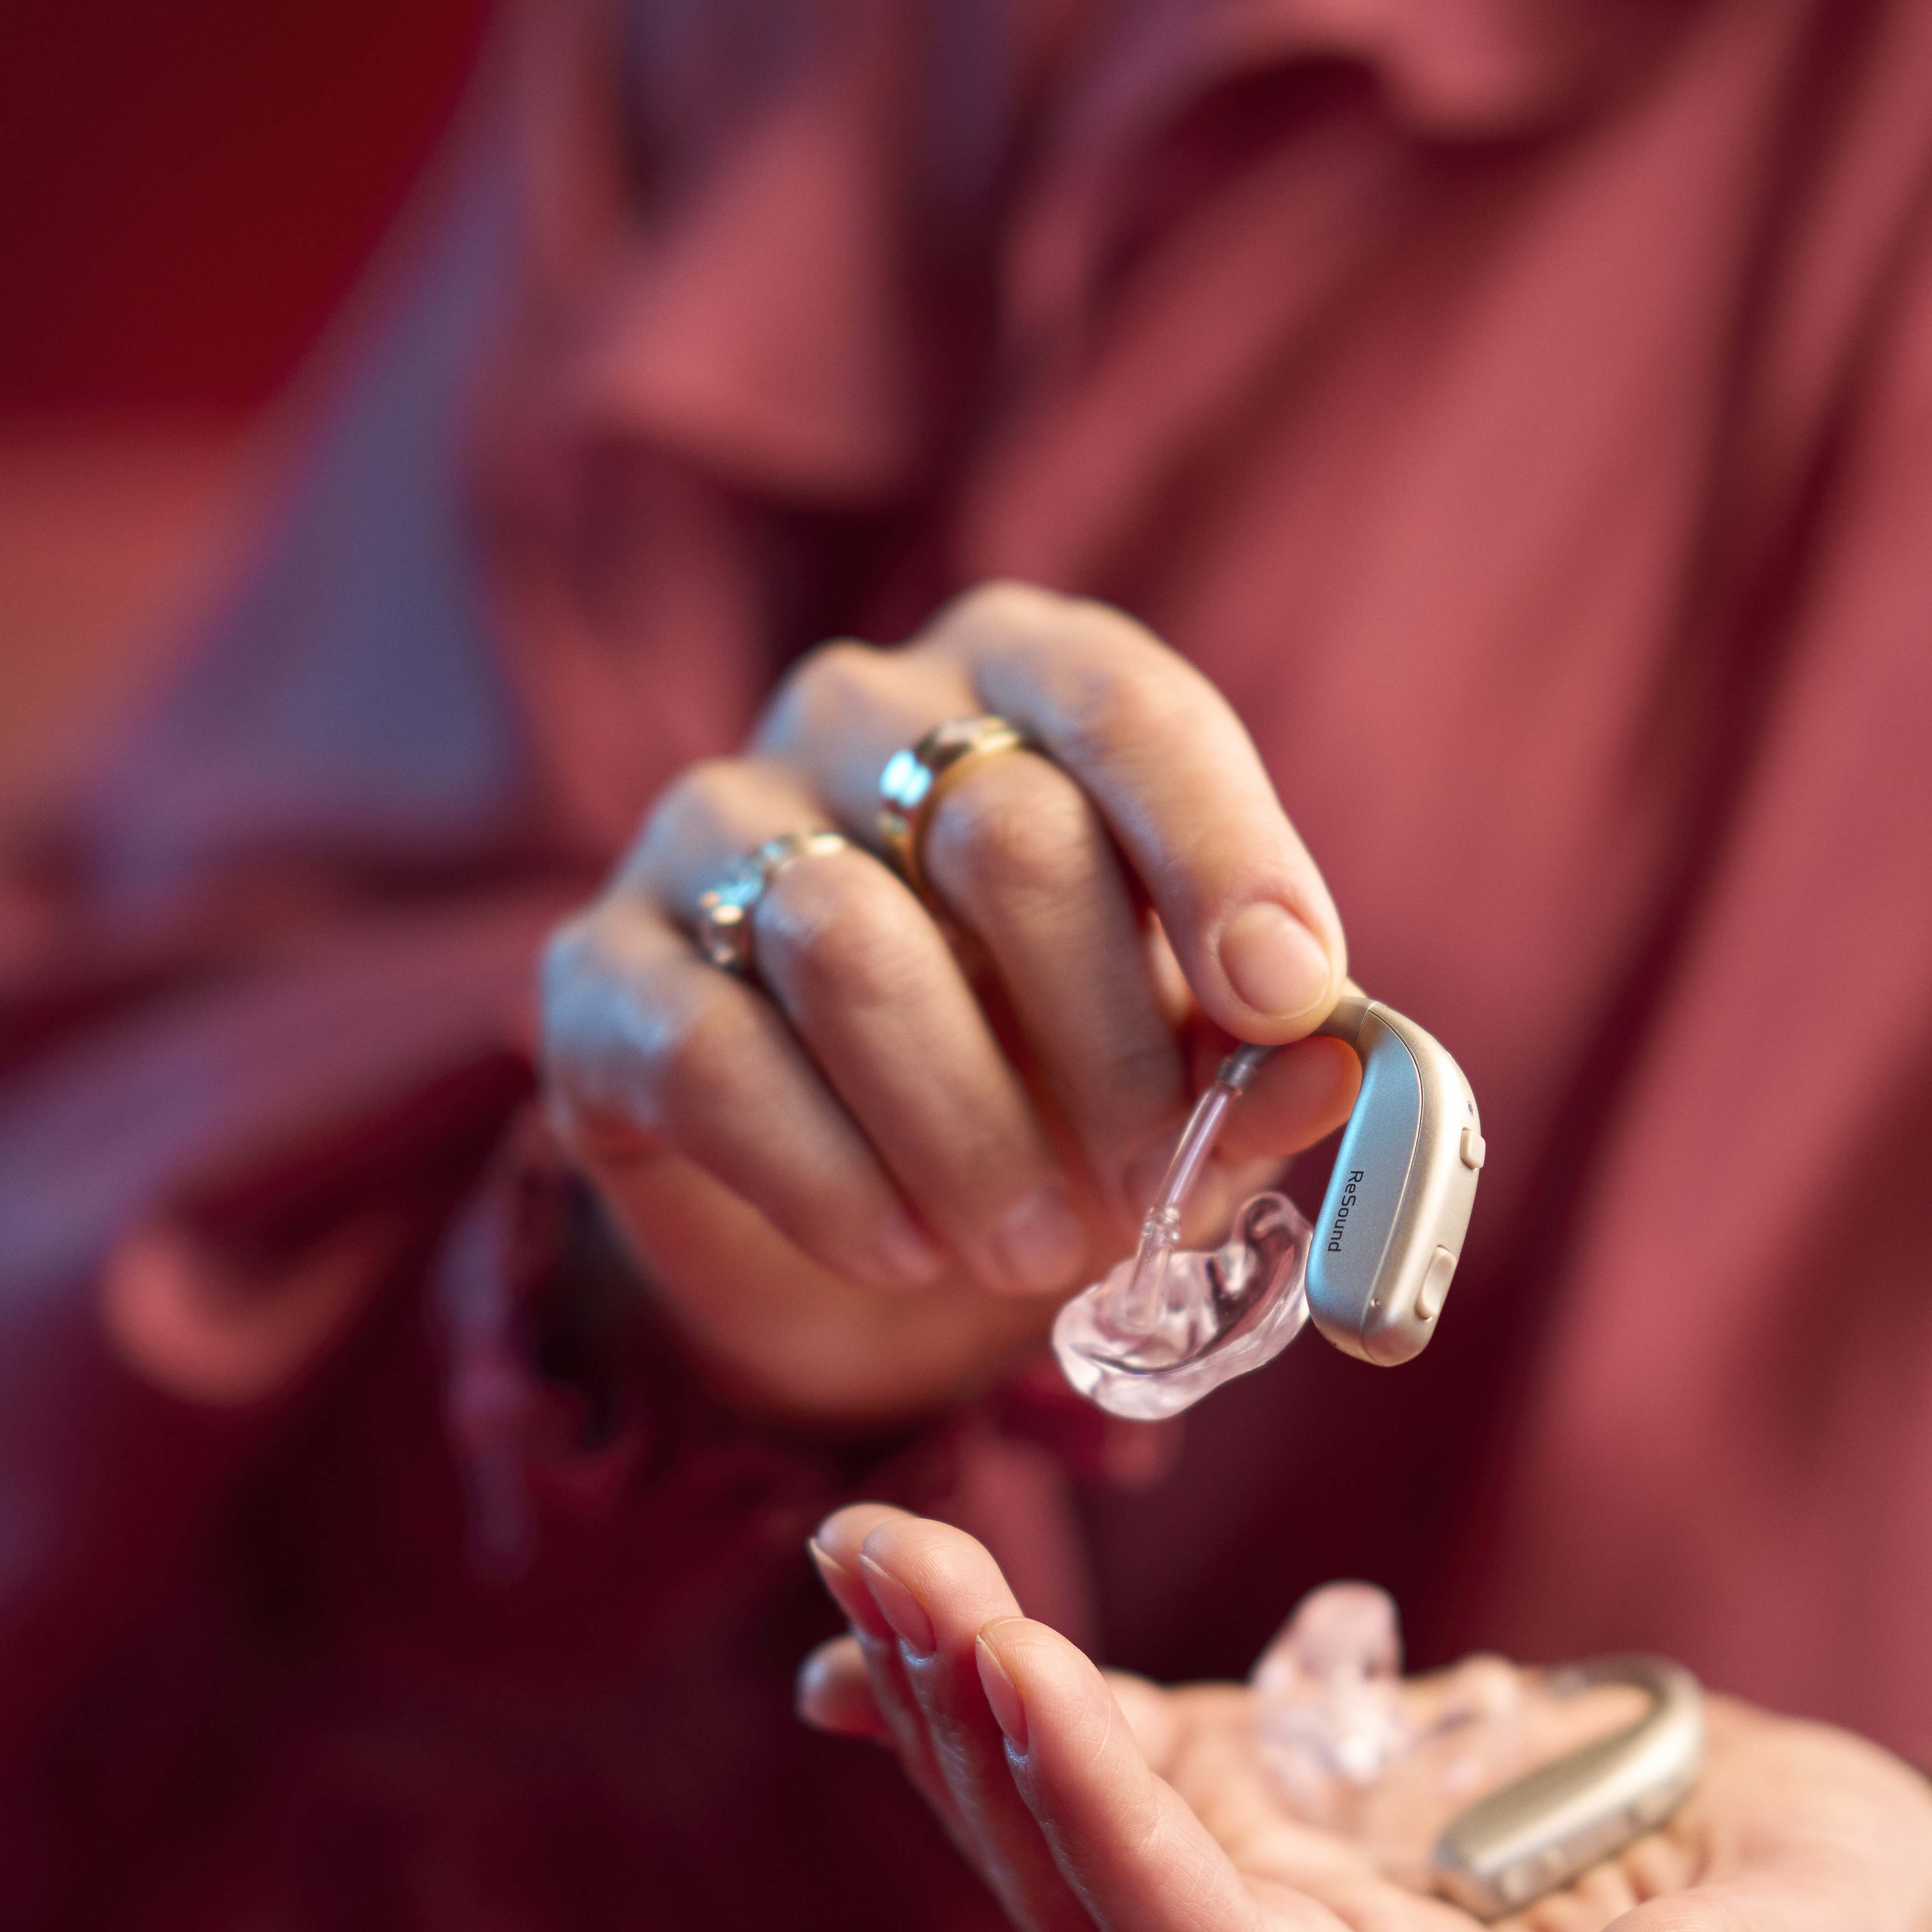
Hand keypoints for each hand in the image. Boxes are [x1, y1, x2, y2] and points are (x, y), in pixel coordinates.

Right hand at [534, 583, 1361, 1425]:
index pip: (1128, 708)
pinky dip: (833, 1180)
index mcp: (1017, 678)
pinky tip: (900, 1253)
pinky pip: (715, 1058)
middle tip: (1147, 1188)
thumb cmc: (1046, 1094)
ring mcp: (705, 828)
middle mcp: (853, 713)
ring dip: (968, 1130)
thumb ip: (1251, 1061)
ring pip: (851, 946)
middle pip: (1004, 833)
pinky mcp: (600, 972)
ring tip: (1027, 1249)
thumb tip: (1331, 1070)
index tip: (1288, 999)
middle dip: (1105, 1042)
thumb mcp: (1175, 1079)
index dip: (1222, 852)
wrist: (851, 1226)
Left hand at [798, 1506, 1931, 1931]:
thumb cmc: (1836, 1924)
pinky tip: (860, 1641)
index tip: (1017, 1674)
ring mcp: (1265, 1916)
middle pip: (1092, 1895)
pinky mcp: (1260, 1824)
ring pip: (1062, 1829)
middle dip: (981, 1726)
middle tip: (884, 1553)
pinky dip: (976, 1711)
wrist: (1814, 1888)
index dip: (1107, 1832)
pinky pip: (1095, 1774)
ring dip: (953, 1691)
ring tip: (863, 1541)